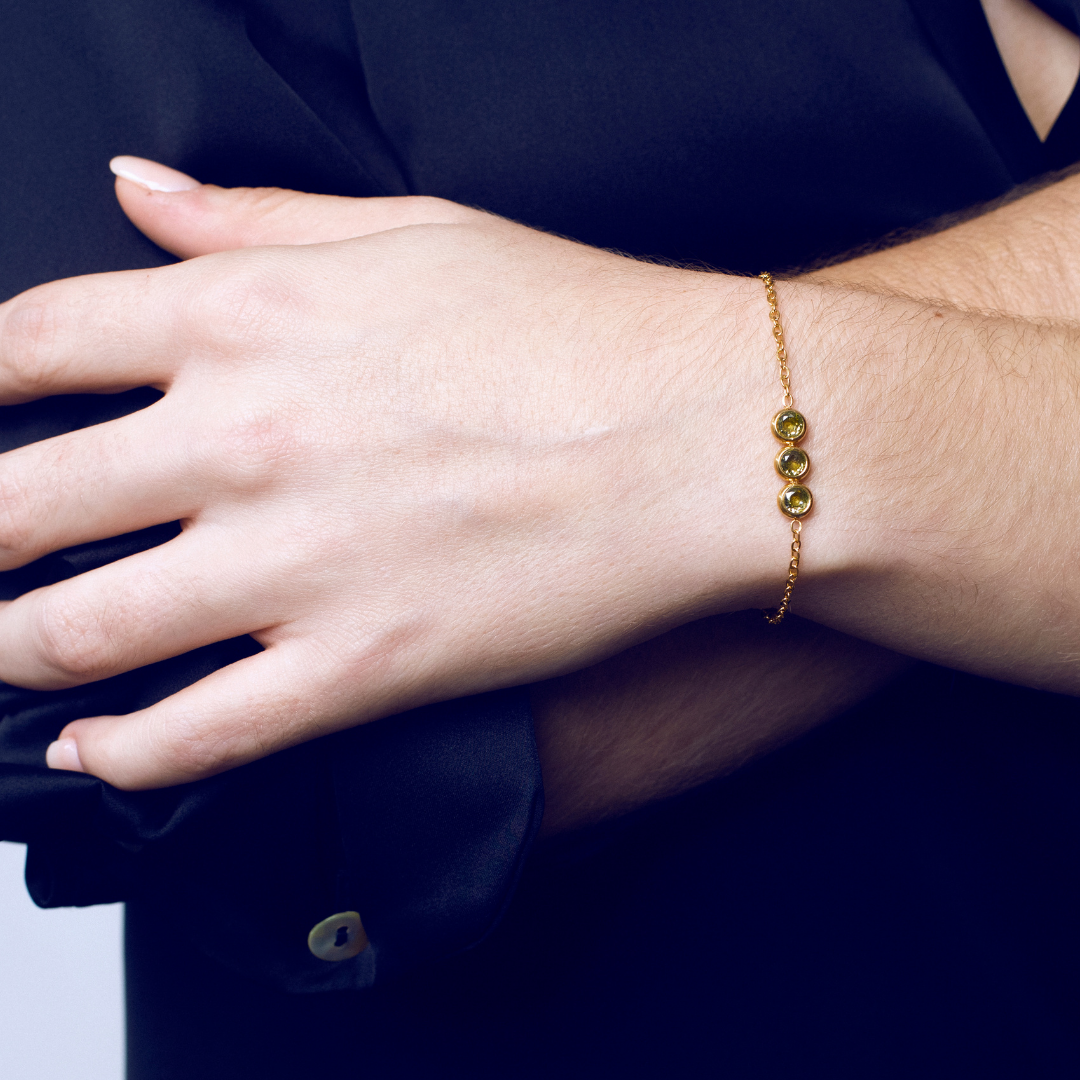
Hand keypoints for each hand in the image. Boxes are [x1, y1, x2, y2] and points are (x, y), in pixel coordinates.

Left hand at [0, 158, 770, 788]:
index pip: (27, 343)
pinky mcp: (364, 668)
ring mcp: (298, 564)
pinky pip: (199, 738)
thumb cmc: (579, 326)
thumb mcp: (412, 232)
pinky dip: (125, 757)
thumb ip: (252, 213)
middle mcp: (246, 436)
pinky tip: (98, 752)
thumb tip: (133, 188)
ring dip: (15, 654)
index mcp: (248, 313)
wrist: (706, 435)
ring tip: (9, 656)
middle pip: (11, 503)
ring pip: (77, 636)